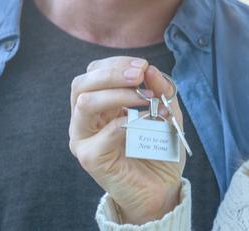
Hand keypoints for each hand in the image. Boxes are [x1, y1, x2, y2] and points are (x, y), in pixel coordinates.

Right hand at [69, 56, 184, 223]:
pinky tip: (146, 121)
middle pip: (81, 83)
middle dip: (112, 73)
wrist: (162, 185)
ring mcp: (84, 139)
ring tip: (146, 98)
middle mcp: (86, 119)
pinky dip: (125, 123)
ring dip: (118, 94)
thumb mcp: (167, 111)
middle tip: (139, 75)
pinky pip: (101, 135)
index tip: (143, 66)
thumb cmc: (160, 147)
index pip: (94, 72)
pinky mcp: (90, 158)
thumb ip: (161, 89)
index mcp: (100, 104)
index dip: (117, 63)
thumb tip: (151, 69)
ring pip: (85, 103)